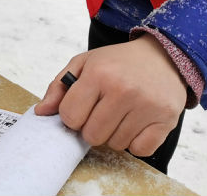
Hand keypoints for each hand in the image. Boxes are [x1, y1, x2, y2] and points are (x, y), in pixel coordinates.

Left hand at [35, 34, 186, 156]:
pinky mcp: (166, 121)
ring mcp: (146, 106)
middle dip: (92, 127)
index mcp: (99, 74)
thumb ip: (58, 87)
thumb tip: (41, 112)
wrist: (161, 56)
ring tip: (120, 114)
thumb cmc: (118, 62)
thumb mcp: (84, 63)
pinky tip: (135, 123)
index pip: (70, 116)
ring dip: (113, 134)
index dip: (71, 116)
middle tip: (101, 111)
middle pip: (92, 135)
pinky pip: (140, 150)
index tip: (81, 107)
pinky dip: (135, 142)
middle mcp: (123, 90)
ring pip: (115, 144)